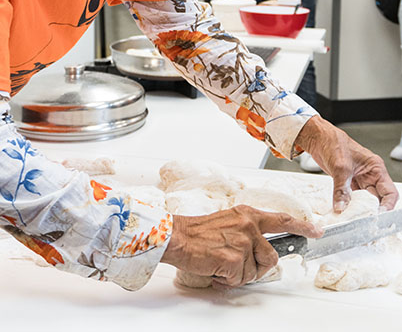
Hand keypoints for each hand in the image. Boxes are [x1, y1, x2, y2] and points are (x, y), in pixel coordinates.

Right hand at [161, 205, 321, 287]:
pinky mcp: (233, 259)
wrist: (178, 236)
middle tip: (237, 263)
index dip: (302, 226)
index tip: (317, 230)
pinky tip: (215, 268)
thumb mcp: (229, 221)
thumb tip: (261, 250)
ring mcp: (242, 242)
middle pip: (271, 256)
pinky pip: (239, 279)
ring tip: (222, 262)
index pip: (282, 220)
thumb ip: (248, 231)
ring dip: (240, 273)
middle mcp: (249, 226)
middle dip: (258, 266)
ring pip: (256, 271)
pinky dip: (227, 279)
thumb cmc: (199, 231)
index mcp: (248, 214)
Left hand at [296, 116, 398, 212]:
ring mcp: (359, 180)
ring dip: (359, 210)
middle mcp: (370, 175)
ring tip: (354, 220)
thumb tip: (341, 207)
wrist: (318, 138)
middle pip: (377, 199)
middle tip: (365, 222)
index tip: (379, 215)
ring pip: (364, 201)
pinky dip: (348, 205)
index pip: (389, 192)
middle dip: (372, 211)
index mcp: (375, 168)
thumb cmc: (333, 143)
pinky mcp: (348, 183)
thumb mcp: (340, 167)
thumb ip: (341, 189)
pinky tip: (344, 212)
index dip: (387, 206)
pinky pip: (351, 198)